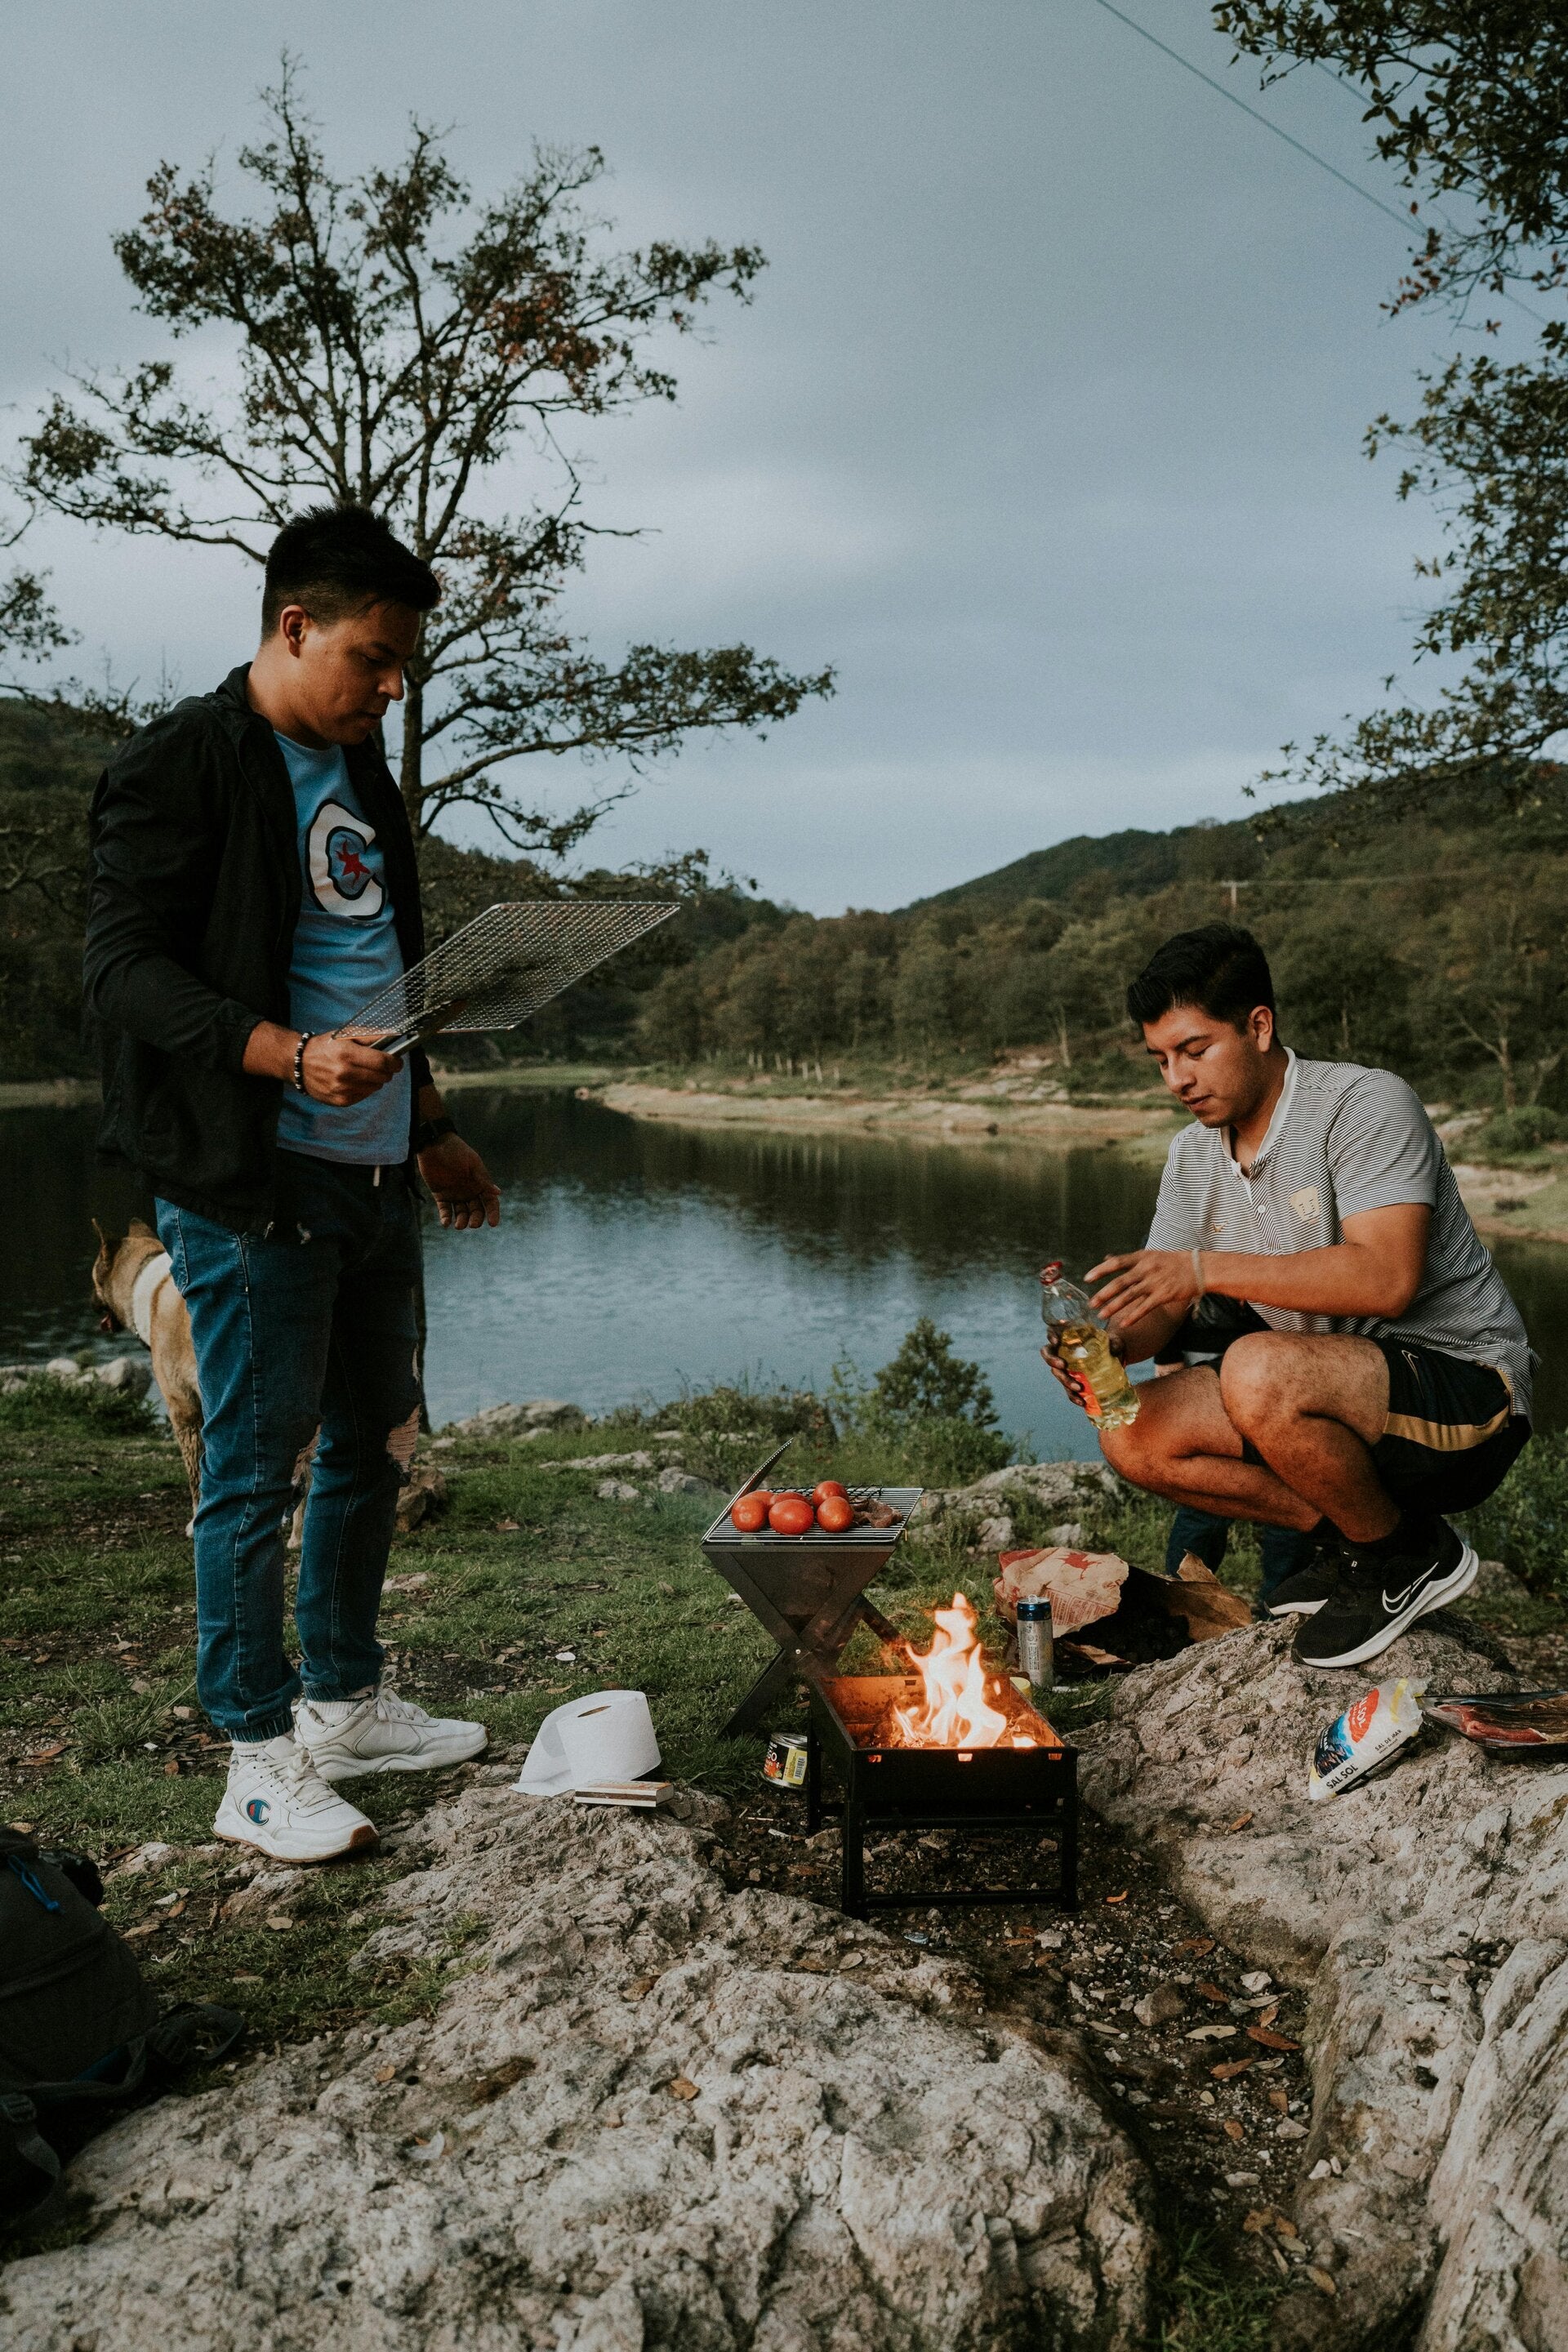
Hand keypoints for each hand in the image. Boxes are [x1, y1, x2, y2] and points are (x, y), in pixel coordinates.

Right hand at [300, 1033, 404, 1105]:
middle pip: (382, 1077)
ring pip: (375, 1087)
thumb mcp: (346, 1034)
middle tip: (381, 1065)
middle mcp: (345, 1073)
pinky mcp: (340, 1101)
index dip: (395, 1062)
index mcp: (347, 1054)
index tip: (397, 1061)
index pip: (383, 1062)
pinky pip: (364, 1095)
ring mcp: (342, 1089)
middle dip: (387, 1071)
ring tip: (364, 1071)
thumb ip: (371, 1035)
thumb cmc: (325, 1046)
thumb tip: (394, 1037)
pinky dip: (364, 1088)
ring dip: (375, 1080)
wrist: (299, 1063)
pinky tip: (355, 1080)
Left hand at [418, 1133, 500, 1230]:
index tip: (493, 1223)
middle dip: (476, 1219)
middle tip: (472, 1225)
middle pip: (476, 1211)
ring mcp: (455, 1194)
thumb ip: (483, 1179)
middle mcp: (469, 1191)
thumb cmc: (456, 1151)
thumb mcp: (472, 1164)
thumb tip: (498, 1193)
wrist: (434, 1144)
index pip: (490, 1202)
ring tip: (458, 1225)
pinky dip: (446, 1218)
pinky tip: (446, 1223)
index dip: (493, 1213)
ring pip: (461, 1213)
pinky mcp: (440, 1195)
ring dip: (462, 1221)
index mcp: (480, 1183)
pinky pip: (445, 1210)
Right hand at [1041, 1327, 1123, 1414]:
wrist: (1115, 1362)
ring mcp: (1065, 1368)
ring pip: (1057, 1373)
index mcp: (1069, 1337)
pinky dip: (1073, 1397)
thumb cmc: (1111, 1346)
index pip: (1053, 1332)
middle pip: (1048, 1353)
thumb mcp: (1115, 1342)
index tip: (1056, 1341)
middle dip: (1052, 1360)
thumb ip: (1115, 1343)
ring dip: (1065, 1381)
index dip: (1051, 1335)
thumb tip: (1114, 1348)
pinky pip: (1068, 1391)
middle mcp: (1063, 1351)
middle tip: (1063, 1365)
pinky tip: (1082, 1402)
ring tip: (1078, 1387)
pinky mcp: (1071, 1382)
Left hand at [1085, 1248, 1200, 1327]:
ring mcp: (1154, 1283)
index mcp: (1142, 1257)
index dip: (1100, 1270)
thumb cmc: (1173, 1261)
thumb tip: (1107, 1258)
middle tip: (1090, 1303)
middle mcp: (1146, 1269)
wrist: (1199, 1268)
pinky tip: (1124, 1324)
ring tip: (1101, 1315)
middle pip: (1120, 1282)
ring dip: (1113, 1306)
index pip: (1117, 1262)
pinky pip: (1145, 1307)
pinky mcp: (1163, 1295)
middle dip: (1103, 1294)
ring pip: (1129, 1296)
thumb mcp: (1150, 1255)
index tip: (1087, 1278)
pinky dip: (1133, 1316)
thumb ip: (1130, 1260)